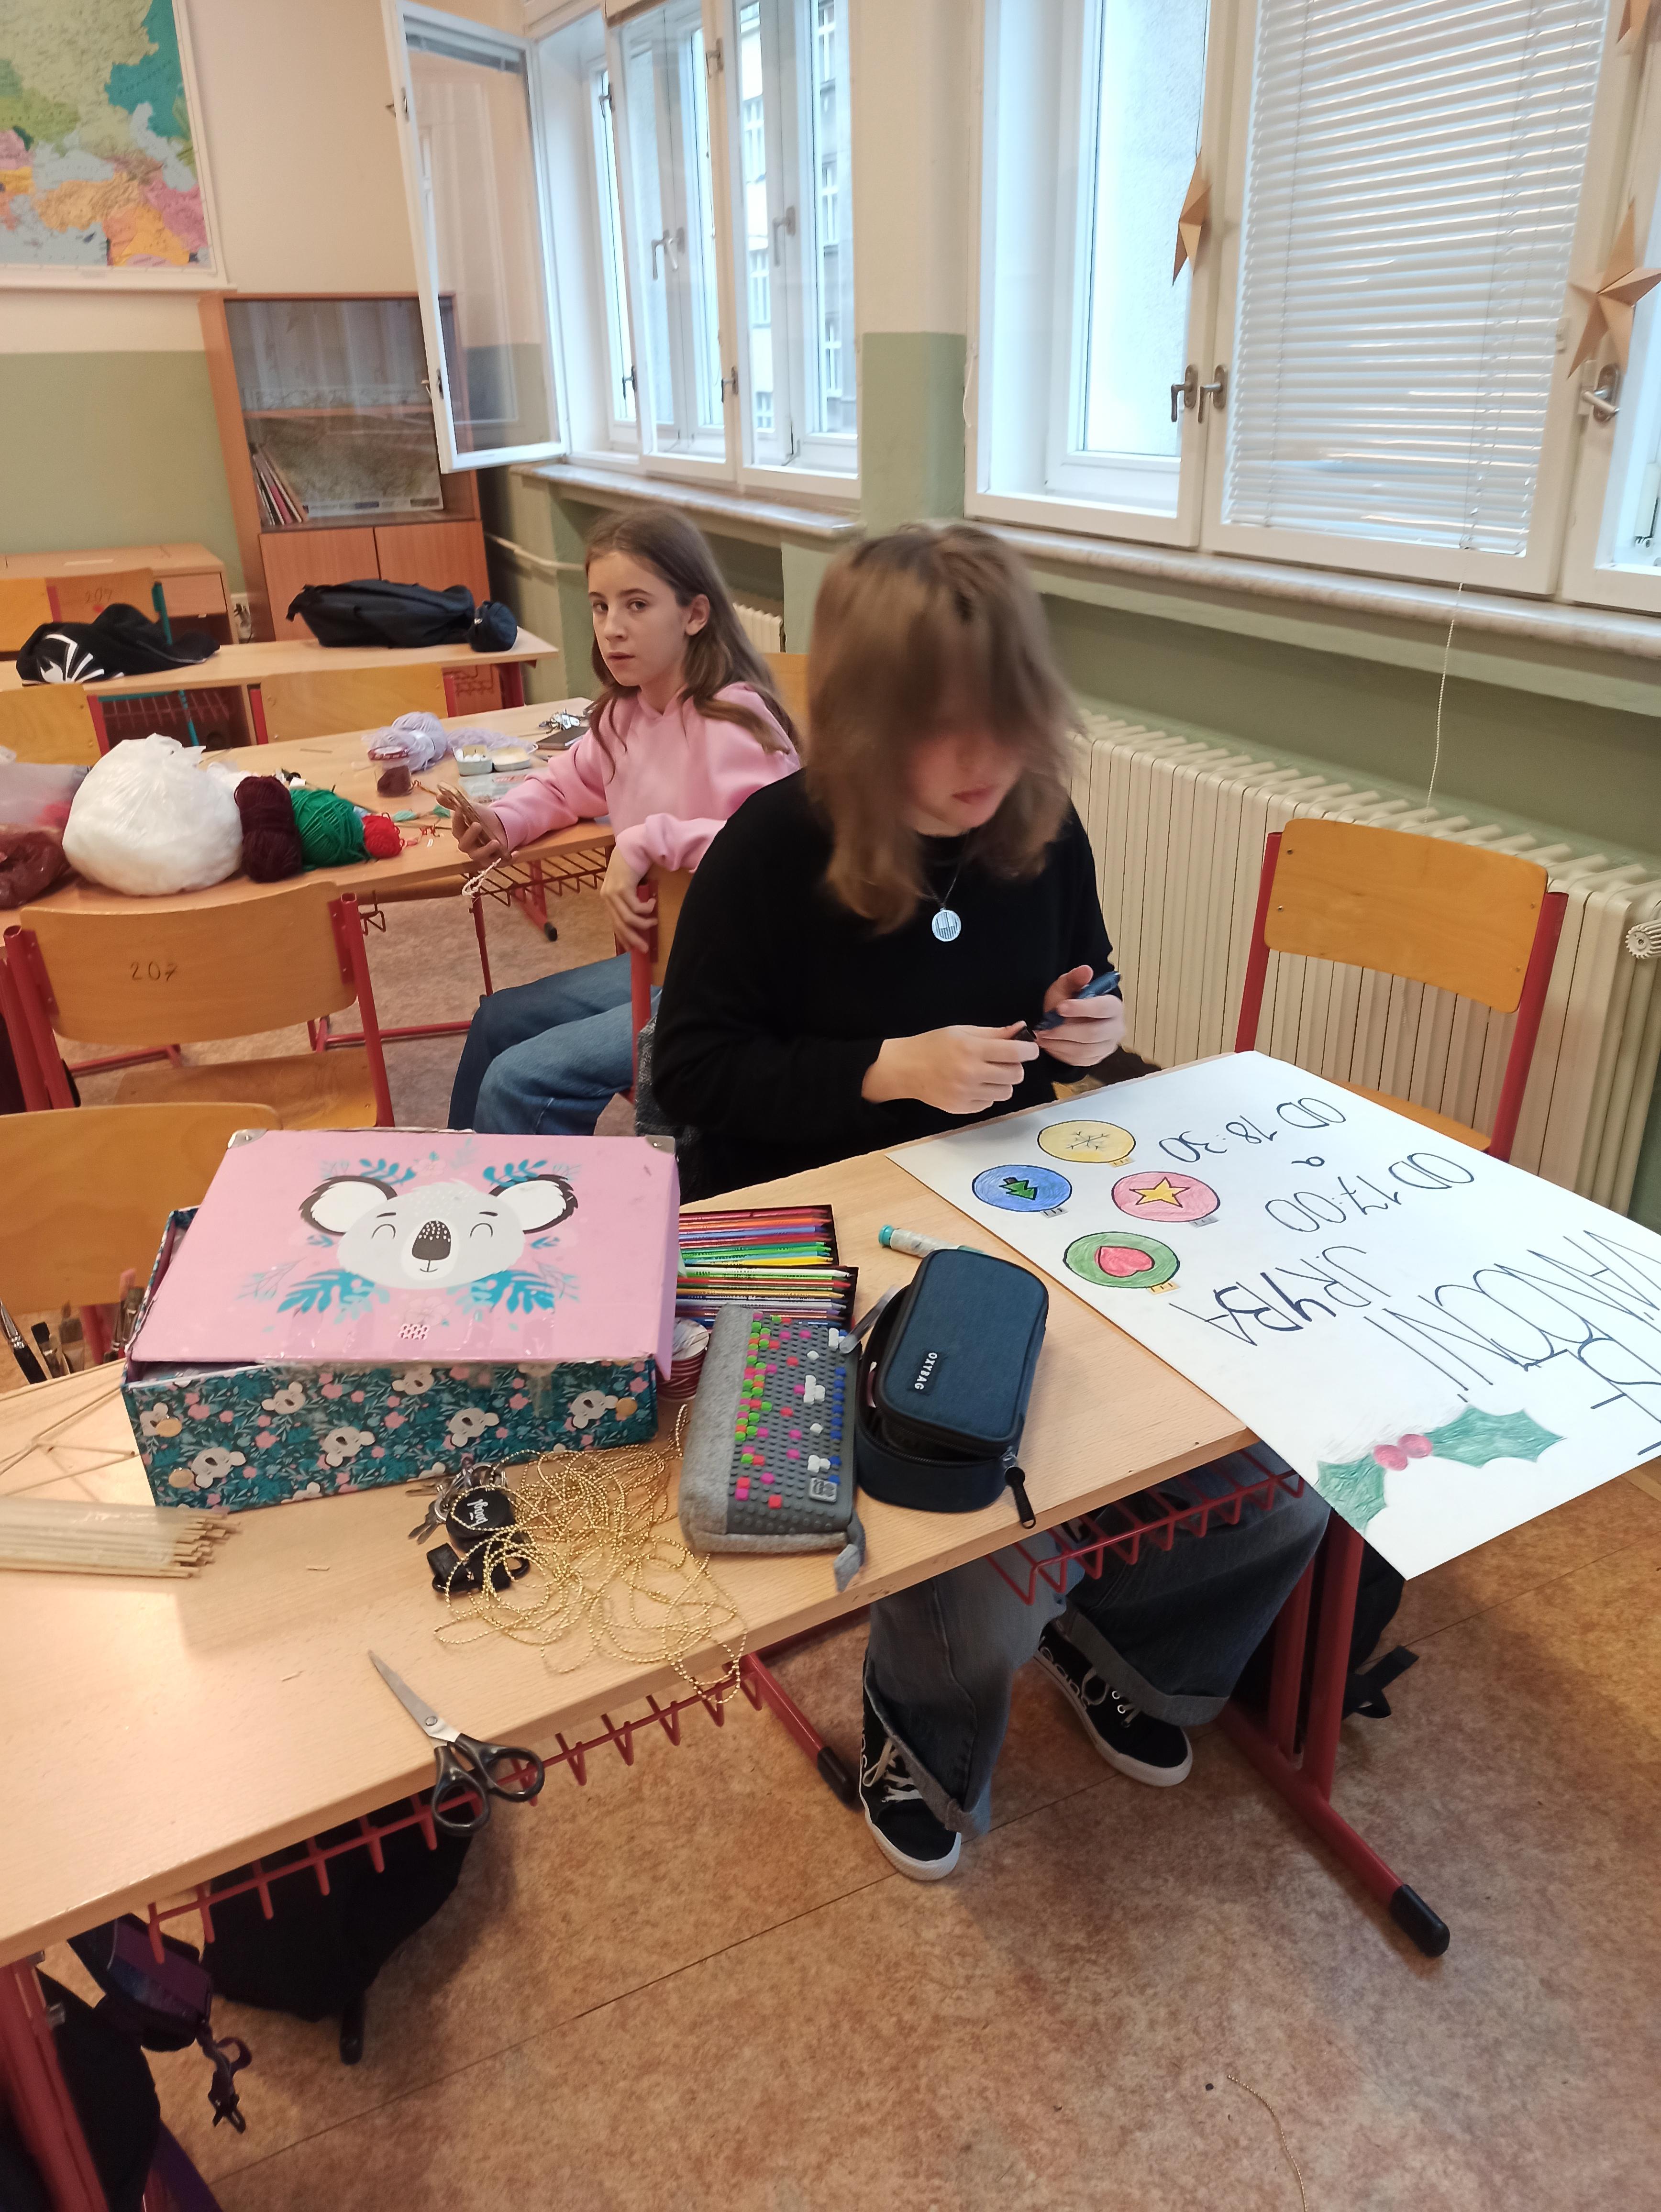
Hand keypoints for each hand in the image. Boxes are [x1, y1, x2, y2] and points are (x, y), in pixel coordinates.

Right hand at [453, 801, 508, 871]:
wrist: (498, 825)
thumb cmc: (480, 818)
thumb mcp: (469, 808)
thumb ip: (454, 803)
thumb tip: (439, 794)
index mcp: (461, 835)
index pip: (456, 830)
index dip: (457, 821)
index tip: (460, 809)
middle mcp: (469, 847)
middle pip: (465, 846)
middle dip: (470, 836)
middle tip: (477, 824)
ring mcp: (482, 855)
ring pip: (480, 858)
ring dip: (487, 850)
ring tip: (495, 842)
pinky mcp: (495, 859)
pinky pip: (501, 863)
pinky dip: (508, 859)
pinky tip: (515, 852)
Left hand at [602, 846, 655, 955]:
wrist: (633, 845)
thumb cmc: (633, 864)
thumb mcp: (630, 884)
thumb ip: (631, 899)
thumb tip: (641, 916)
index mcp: (608, 898)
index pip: (614, 923)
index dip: (624, 937)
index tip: (633, 948)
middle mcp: (607, 897)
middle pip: (620, 925)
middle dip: (633, 938)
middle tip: (645, 948)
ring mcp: (613, 893)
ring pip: (628, 918)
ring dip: (643, 923)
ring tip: (654, 921)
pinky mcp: (622, 888)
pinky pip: (636, 907)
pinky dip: (646, 909)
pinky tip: (653, 903)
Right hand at [862, 1024, 1038, 1114]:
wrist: (905, 1068)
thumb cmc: (934, 1045)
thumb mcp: (962, 1031)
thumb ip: (994, 1033)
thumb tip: (1022, 1030)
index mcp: (972, 1050)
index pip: (1015, 1053)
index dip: (1029, 1050)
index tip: (1029, 1049)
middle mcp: (971, 1073)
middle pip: (1016, 1075)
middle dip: (1015, 1066)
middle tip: (1003, 1060)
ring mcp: (967, 1094)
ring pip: (1006, 1092)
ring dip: (1002, 1082)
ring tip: (987, 1074)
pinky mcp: (962, 1108)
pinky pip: (990, 1103)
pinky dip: (987, 1094)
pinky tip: (973, 1085)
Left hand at [1038, 963, 1126, 1067]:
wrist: (1069, 1020)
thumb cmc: (1070, 1002)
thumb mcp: (1068, 987)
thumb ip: (1075, 978)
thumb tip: (1085, 970)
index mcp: (1113, 1007)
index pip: (1103, 1008)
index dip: (1082, 1008)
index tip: (1061, 1007)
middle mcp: (1115, 1028)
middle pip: (1093, 1034)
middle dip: (1066, 1031)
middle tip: (1046, 1028)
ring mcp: (1107, 1046)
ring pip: (1085, 1050)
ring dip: (1060, 1044)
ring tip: (1043, 1036)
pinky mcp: (1096, 1059)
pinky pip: (1079, 1060)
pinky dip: (1061, 1053)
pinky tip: (1049, 1044)